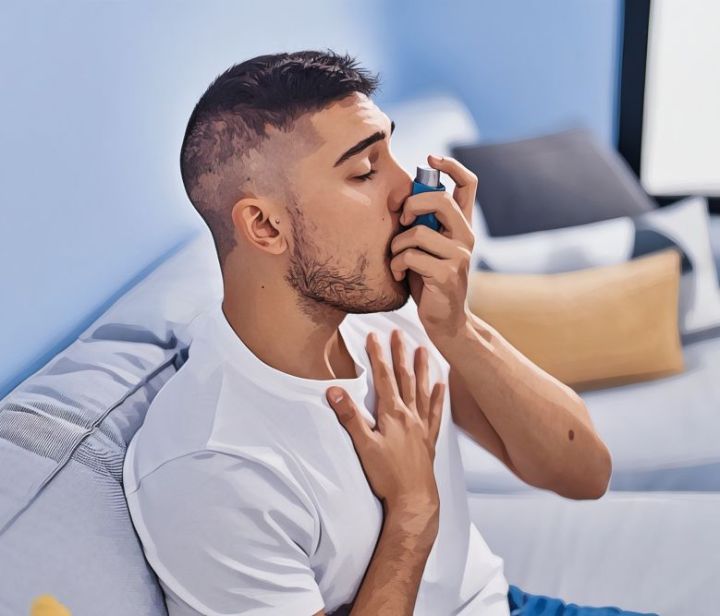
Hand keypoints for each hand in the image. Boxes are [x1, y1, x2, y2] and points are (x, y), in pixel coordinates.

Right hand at [325, 329, 444, 523]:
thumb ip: (349, 416)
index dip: (378, 355)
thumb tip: (334, 391)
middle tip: (399, 333)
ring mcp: (421, 426)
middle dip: (400, 353)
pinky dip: (438, 397)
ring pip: (423, 390)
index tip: (374, 336)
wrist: (414, 500)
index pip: (383, 377)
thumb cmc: (387, 476)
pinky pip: (435, 412)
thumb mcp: (363, 445)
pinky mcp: (429, 439)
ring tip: (424, 349)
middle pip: (404, 377)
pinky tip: (441, 385)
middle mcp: (410, 415)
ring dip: (422, 368)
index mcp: (392, 414)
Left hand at [390, 154, 476, 341]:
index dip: (452, 165)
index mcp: (462, 225)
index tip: (431, 158)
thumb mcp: (427, 247)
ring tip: (395, 258)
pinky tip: (397, 274)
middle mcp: (466, 236)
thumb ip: (423, 223)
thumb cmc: (428, 281)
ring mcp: (459, 256)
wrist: (445, 321)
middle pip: (439, 200)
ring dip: (396, 245)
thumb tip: (402, 197)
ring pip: (417, 232)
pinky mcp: (446, 275)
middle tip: (401, 220)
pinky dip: (395, 264)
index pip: (469, 184)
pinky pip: (410, 256)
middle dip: (411, 204)